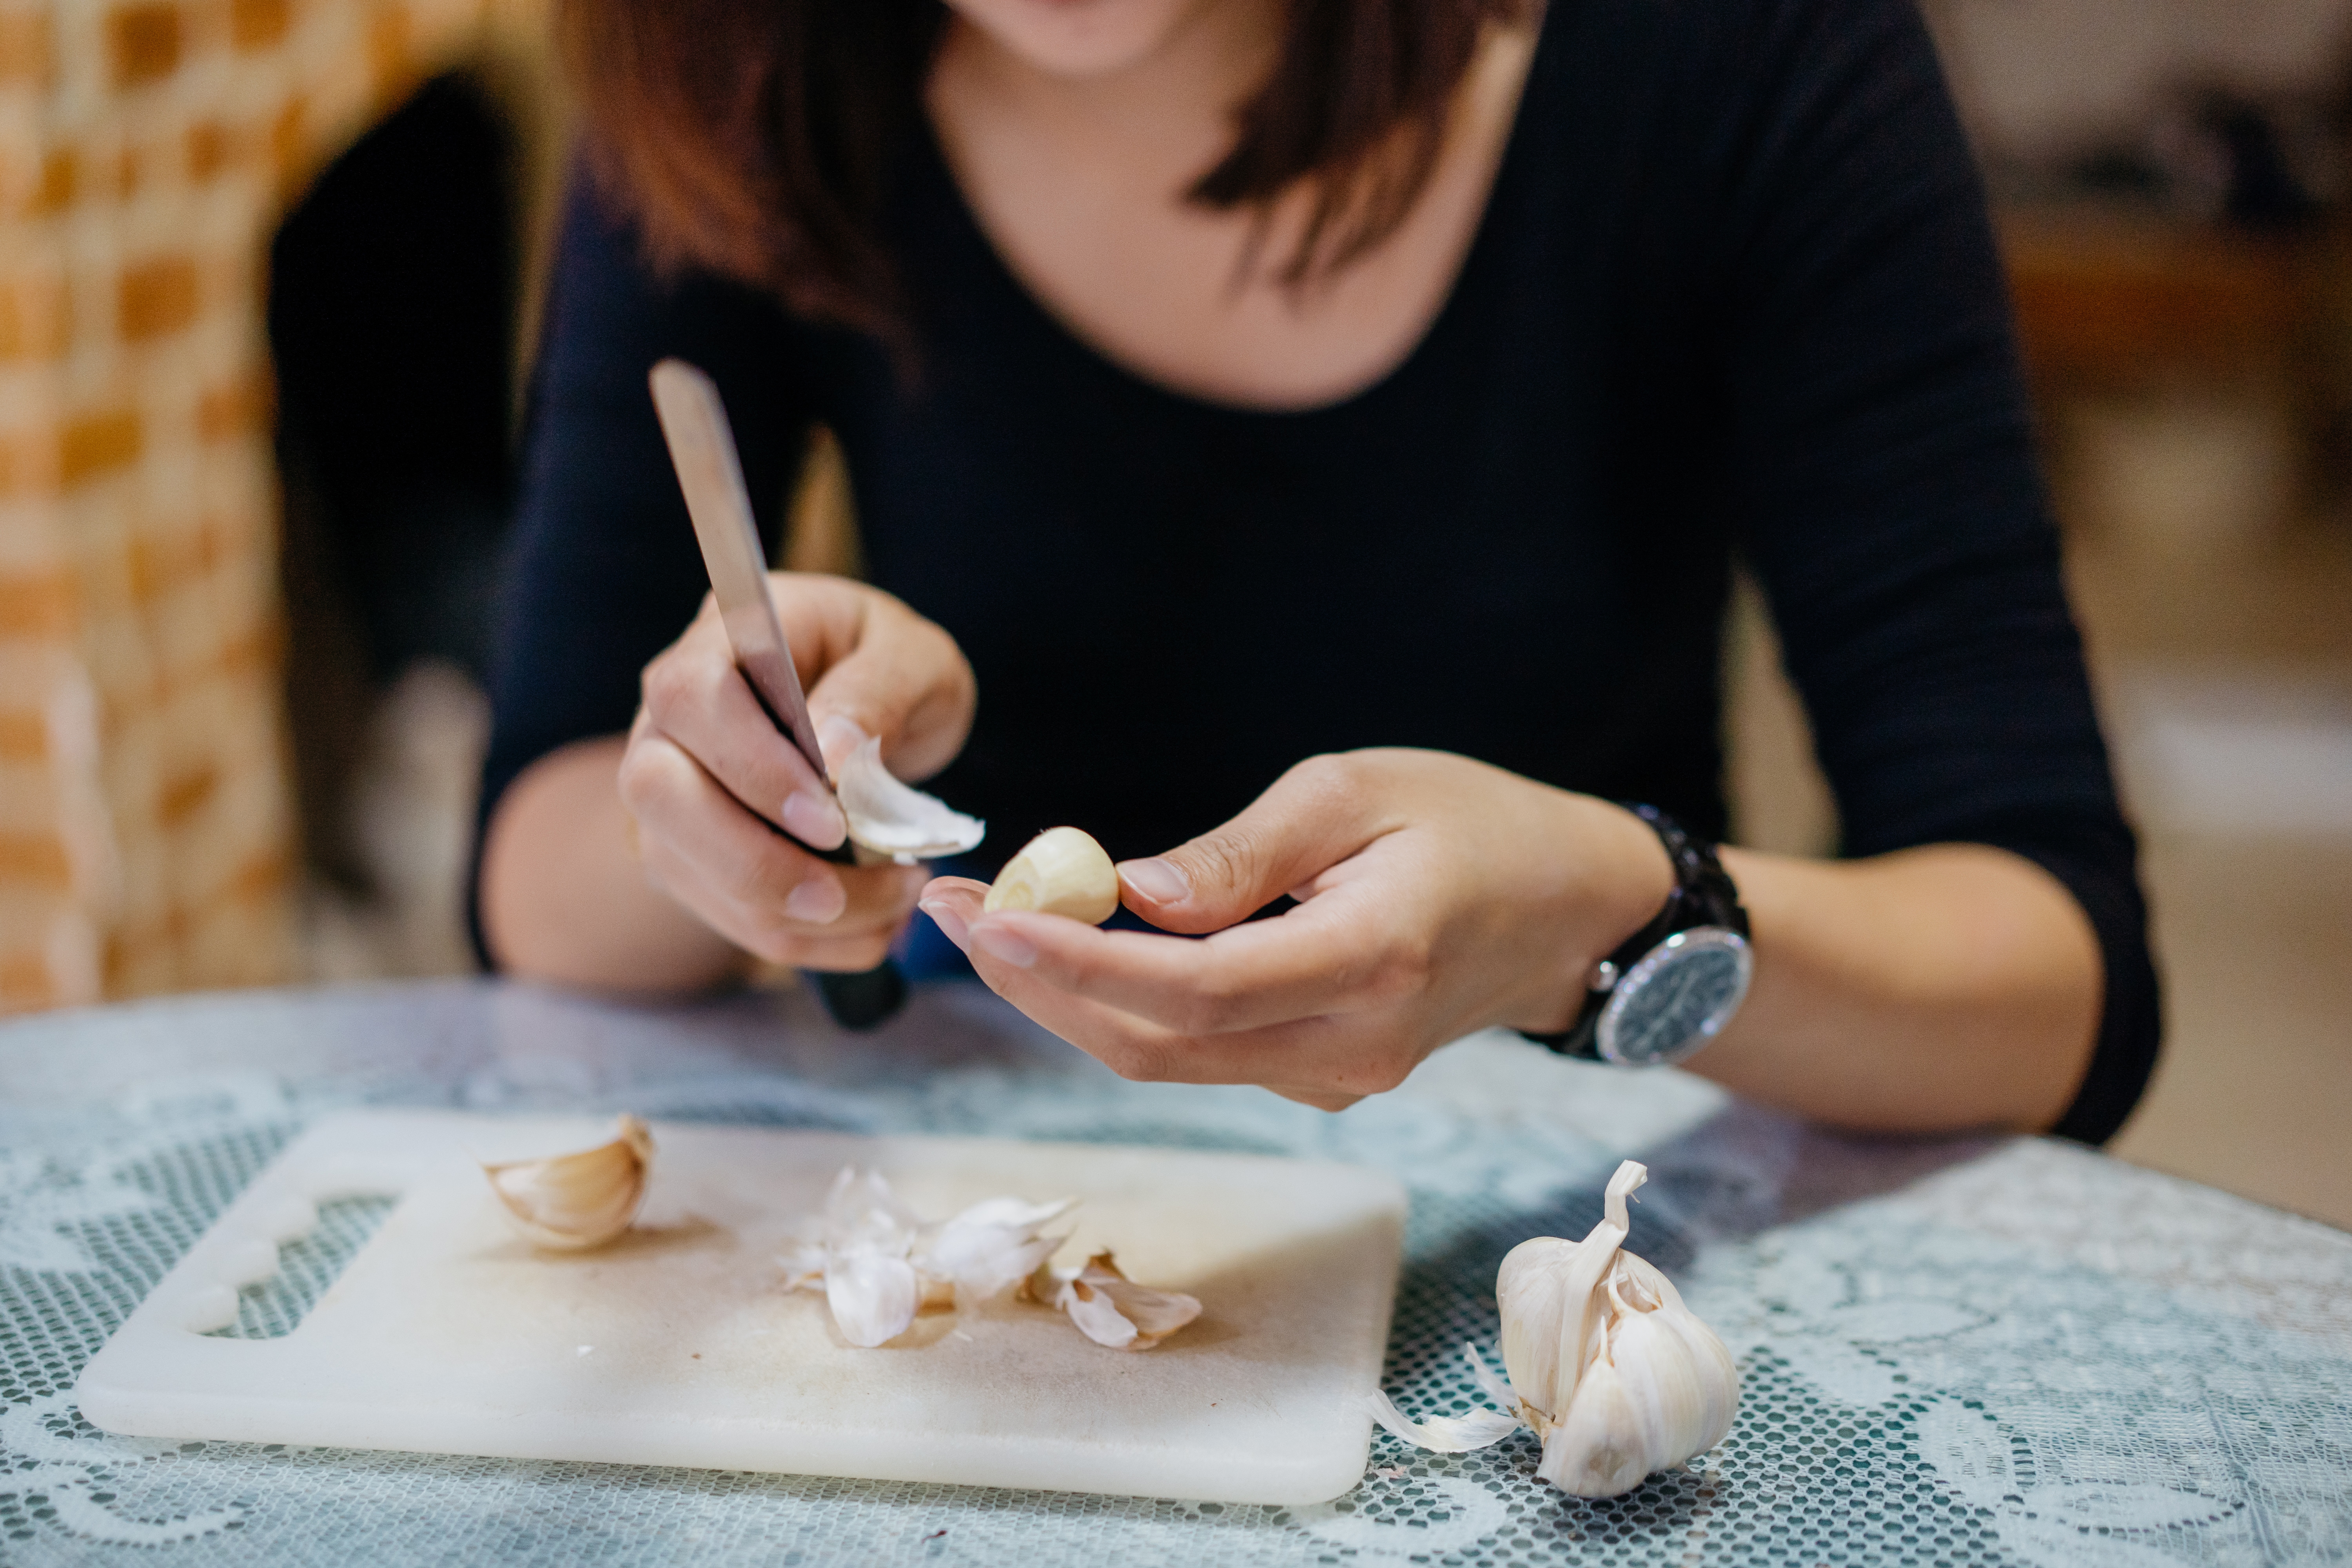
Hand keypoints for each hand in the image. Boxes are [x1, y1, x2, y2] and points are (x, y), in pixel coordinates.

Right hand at [619, 574, 975, 971]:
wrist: (877, 707)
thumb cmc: (890, 666)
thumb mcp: (912, 658)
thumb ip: (876, 692)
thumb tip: (829, 754)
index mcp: (721, 638)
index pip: (694, 697)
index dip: (752, 767)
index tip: (832, 820)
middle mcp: (670, 716)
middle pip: (656, 790)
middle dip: (750, 859)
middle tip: (840, 892)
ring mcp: (668, 791)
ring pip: (682, 867)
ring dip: (787, 912)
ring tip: (890, 901)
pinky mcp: (688, 856)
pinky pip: (723, 914)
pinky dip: (801, 938)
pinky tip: (872, 927)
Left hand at [917, 750, 1673, 1108]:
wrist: (1570, 907)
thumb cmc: (1471, 823)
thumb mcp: (1357, 791)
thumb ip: (1242, 853)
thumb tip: (1129, 894)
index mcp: (1368, 961)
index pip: (1191, 992)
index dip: (1076, 964)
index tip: (984, 918)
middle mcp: (1349, 1045)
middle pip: (1157, 1044)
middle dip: (1040, 987)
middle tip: (953, 912)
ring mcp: (1337, 1076)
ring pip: (1169, 1058)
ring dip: (1069, 999)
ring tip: (989, 924)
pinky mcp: (1323, 1077)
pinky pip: (1202, 1052)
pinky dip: (1126, 1007)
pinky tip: (1079, 950)